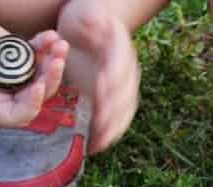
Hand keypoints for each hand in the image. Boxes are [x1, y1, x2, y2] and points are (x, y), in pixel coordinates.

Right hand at [0, 17, 67, 137]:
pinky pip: (39, 54)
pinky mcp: (23, 59)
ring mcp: (21, 78)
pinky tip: (52, 35)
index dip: (33, 103)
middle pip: (40, 94)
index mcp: (1, 111)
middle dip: (50, 79)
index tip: (39, 86)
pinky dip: (46, 45)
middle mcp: (15, 97)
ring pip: (44, 74)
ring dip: (54, 61)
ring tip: (60, 45)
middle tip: (57, 62)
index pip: (23, 113)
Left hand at [59, 6, 139, 153]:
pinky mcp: (119, 101)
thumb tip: (97, 23)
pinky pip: (119, 120)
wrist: (95, 27)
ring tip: (99, 142)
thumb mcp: (84, 15)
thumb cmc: (85, 21)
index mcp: (120, 49)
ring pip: (125, 111)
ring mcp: (126, 87)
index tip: (100, 89)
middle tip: (98, 124)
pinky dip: (110, 134)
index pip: (119, 66)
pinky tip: (97, 146)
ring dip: (113, 128)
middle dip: (112, 111)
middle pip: (125, 94)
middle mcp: (128, 70)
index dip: (112, 79)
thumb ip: (90, 21)